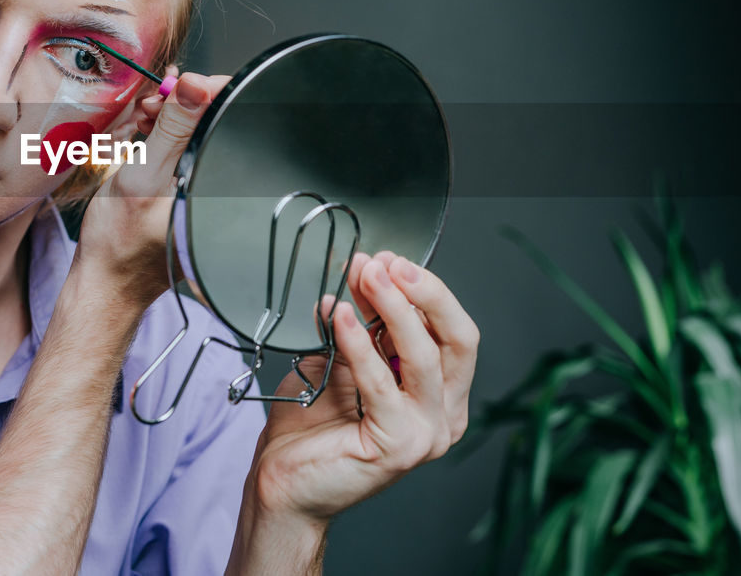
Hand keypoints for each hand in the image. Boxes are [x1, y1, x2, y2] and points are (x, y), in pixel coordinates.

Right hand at [70, 68, 228, 310]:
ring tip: (143, 120)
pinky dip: (166, 135)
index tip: (177, 83)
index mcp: (217, 184)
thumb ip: (172, 130)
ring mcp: (203, 189)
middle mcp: (218, 187)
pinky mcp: (188, 192)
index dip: (205, 91)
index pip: (229, 117)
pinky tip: (147, 133)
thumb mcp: (141, 176)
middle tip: (150, 104)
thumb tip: (197, 85)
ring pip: (196, 133)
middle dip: (181, 102)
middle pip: (212, 122)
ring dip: (170, 117)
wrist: (105, 282)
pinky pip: (185, 150)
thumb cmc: (119, 242)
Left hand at [249, 251, 478, 522]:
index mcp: (439, 393)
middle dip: (425, 292)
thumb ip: (359, 324)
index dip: (423, 289)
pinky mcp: (399, 446)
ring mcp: (426, 434)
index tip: (388, 259)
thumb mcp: (340, 359)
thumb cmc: (311, 428)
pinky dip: (360, 344)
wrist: (283, 481)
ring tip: (364, 278)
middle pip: (457, 339)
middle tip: (387, 264)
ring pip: (426, 357)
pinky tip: (339, 317)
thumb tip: (362, 275)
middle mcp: (444, 415)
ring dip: (393, 309)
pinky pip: (383, 384)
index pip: (450, 330)